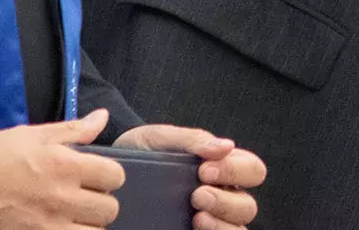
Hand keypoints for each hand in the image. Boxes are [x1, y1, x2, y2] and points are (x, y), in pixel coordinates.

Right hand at [0, 110, 124, 229]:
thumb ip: (74, 130)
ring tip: (71, 218)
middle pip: (108, 210)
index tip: (96, 177)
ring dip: (86, 225)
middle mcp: (61, 198)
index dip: (108, 176)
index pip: (115, 176)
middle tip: (83, 200)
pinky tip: (57, 227)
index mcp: (66, 166)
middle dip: (99, 203)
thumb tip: (102, 118)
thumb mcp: (35, 136)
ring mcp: (47, 227)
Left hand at [115, 125, 266, 229]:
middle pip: (248, 207)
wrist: (106, 179)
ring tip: (196, 217)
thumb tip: (226, 146)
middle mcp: (222, 197)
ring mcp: (209, 221)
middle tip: (197, 195)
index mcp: (222, 168)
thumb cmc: (140, 153)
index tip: (205, 169)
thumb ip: (192, 139)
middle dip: (226, 200)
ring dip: (222, 224)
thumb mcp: (160, 138)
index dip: (237, 170)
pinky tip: (192, 228)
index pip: (252, 171)